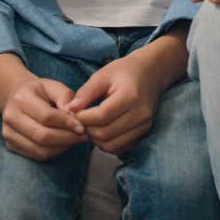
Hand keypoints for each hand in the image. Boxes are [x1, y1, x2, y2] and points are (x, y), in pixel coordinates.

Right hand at [0, 54, 86, 160]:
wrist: (17, 97)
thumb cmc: (39, 92)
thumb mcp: (53, 86)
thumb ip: (64, 97)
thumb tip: (73, 114)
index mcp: (21, 98)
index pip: (47, 116)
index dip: (66, 123)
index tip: (82, 127)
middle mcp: (10, 117)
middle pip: (43, 136)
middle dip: (66, 138)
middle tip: (82, 136)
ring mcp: (8, 133)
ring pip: (40, 150)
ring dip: (62, 147)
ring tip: (75, 140)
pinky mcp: (10, 145)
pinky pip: (36, 155)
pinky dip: (53, 152)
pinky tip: (63, 144)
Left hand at [67, 35, 184, 154]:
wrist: (151, 73)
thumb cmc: (125, 71)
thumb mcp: (103, 75)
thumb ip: (85, 93)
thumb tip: (69, 109)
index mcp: (130, 96)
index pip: (101, 116)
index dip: (83, 118)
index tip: (74, 112)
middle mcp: (140, 114)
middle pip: (105, 133)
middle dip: (88, 129)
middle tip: (81, 120)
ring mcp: (144, 126)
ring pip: (112, 145)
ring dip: (96, 140)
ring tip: (91, 126)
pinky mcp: (143, 134)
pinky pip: (120, 148)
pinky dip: (107, 143)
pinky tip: (102, 130)